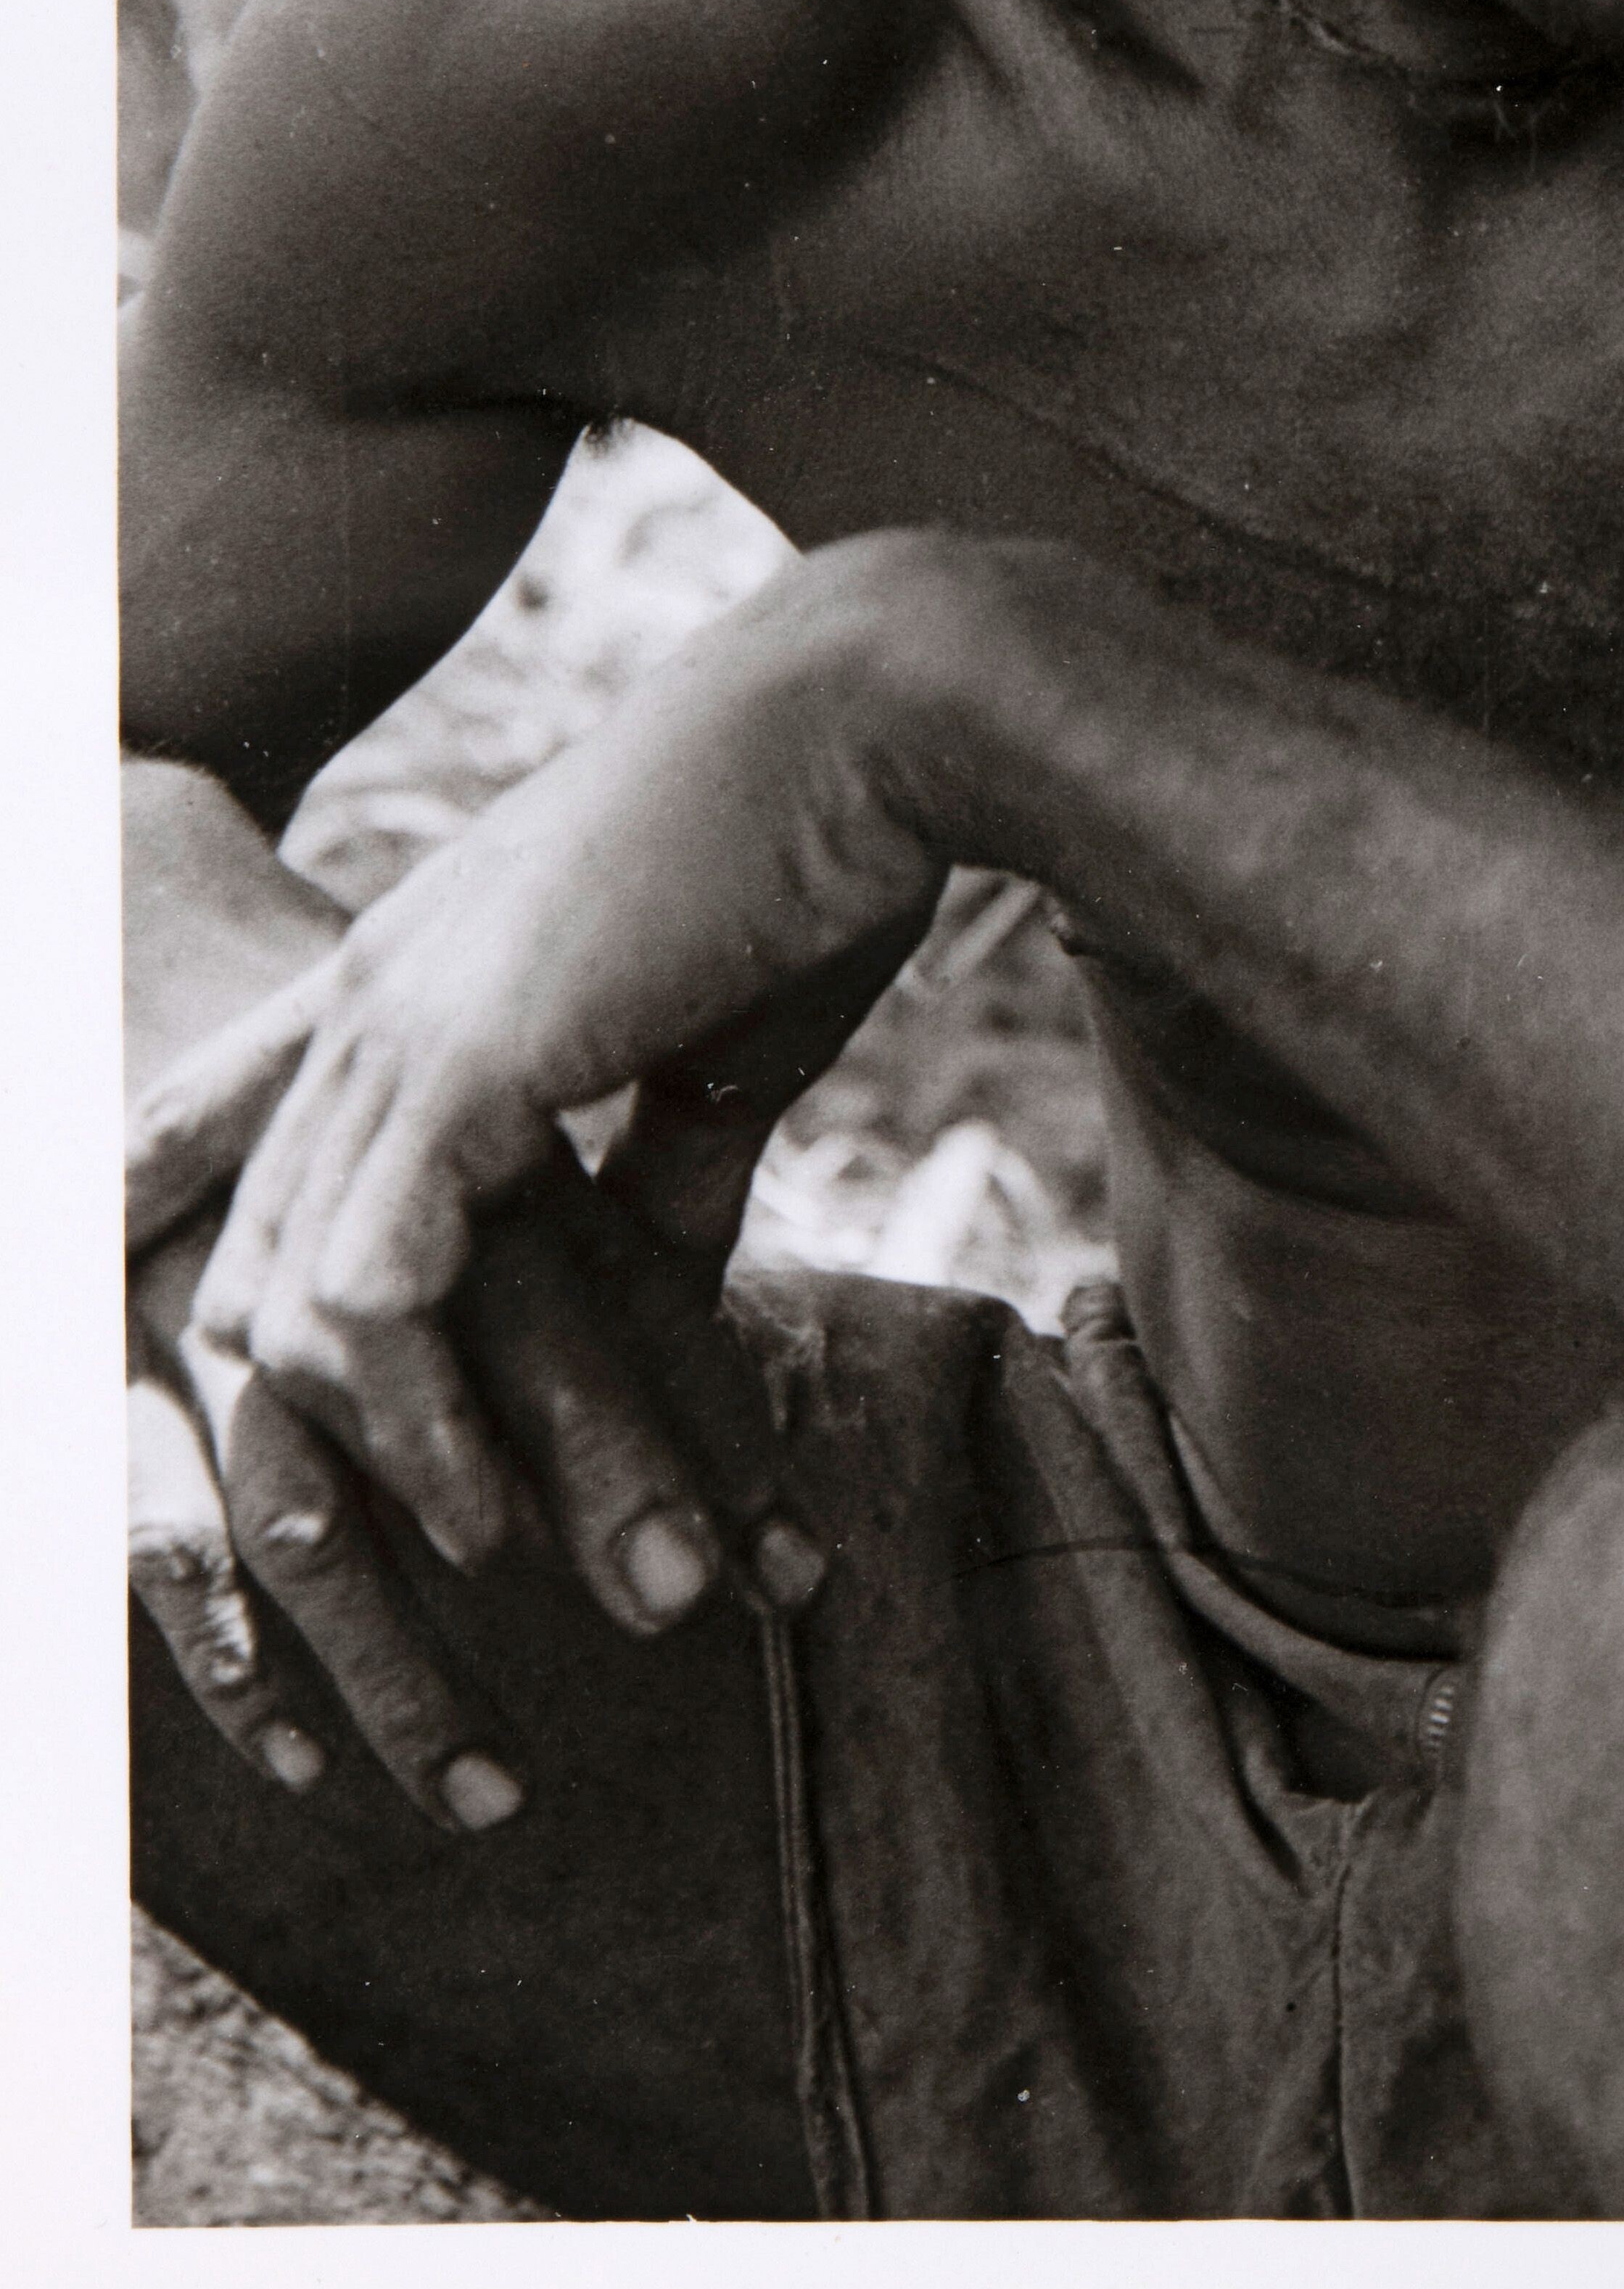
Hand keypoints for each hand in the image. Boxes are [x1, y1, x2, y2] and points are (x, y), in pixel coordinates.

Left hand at [123, 668, 934, 1829]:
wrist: (871, 719)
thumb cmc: (815, 849)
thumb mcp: (713, 1035)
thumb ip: (659, 1167)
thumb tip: (653, 1287)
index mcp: (415, 958)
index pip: (209, 1102)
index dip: (142, 1202)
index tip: (88, 1292)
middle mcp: (369, 989)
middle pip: (233, 1240)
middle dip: (264, 1413)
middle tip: (338, 1569)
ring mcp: (400, 1025)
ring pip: (285, 1297)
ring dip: (372, 1461)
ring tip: (468, 1561)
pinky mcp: (461, 1068)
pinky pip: (371, 1297)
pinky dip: (416, 1423)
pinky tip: (487, 1509)